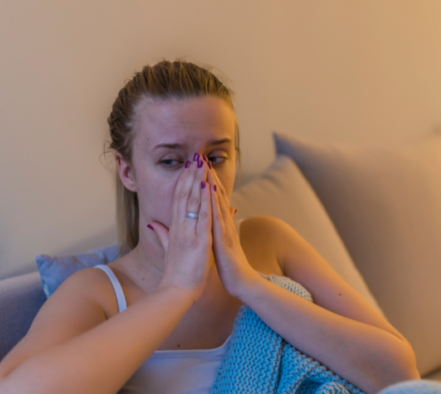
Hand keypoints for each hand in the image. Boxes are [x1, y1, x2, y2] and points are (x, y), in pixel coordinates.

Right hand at [147, 154, 214, 302]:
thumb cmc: (176, 273)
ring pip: (192, 201)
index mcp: (174, 229)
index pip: (178, 200)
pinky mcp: (198, 240)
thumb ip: (160, 235)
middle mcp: (180, 227)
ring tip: (201, 163)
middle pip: (183, 195)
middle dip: (190, 175)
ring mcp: (189, 232)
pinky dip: (204, 200)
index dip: (182, 182)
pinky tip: (207, 186)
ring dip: (197, 181)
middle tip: (195, 157)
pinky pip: (202, 216)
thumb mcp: (167, 250)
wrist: (176, 291)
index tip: (187, 167)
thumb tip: (152, 224)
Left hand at [206, 166, 263, 299]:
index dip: (206, 183)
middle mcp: (224, 225)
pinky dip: (214, 204)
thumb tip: (215, 222)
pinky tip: (211, 191)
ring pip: (218, 203)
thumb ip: (217, 232)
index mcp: (220, 226)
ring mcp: (225, 230)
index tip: (198, 168)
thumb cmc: (230, 266)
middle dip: (209, 177)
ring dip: (212, 184)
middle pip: (216, 197)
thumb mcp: (219, 246)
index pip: (212, 200)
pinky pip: (218, 218)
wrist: (242, 282)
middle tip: (201, 158)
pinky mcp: (225, 239)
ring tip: (206, 167)